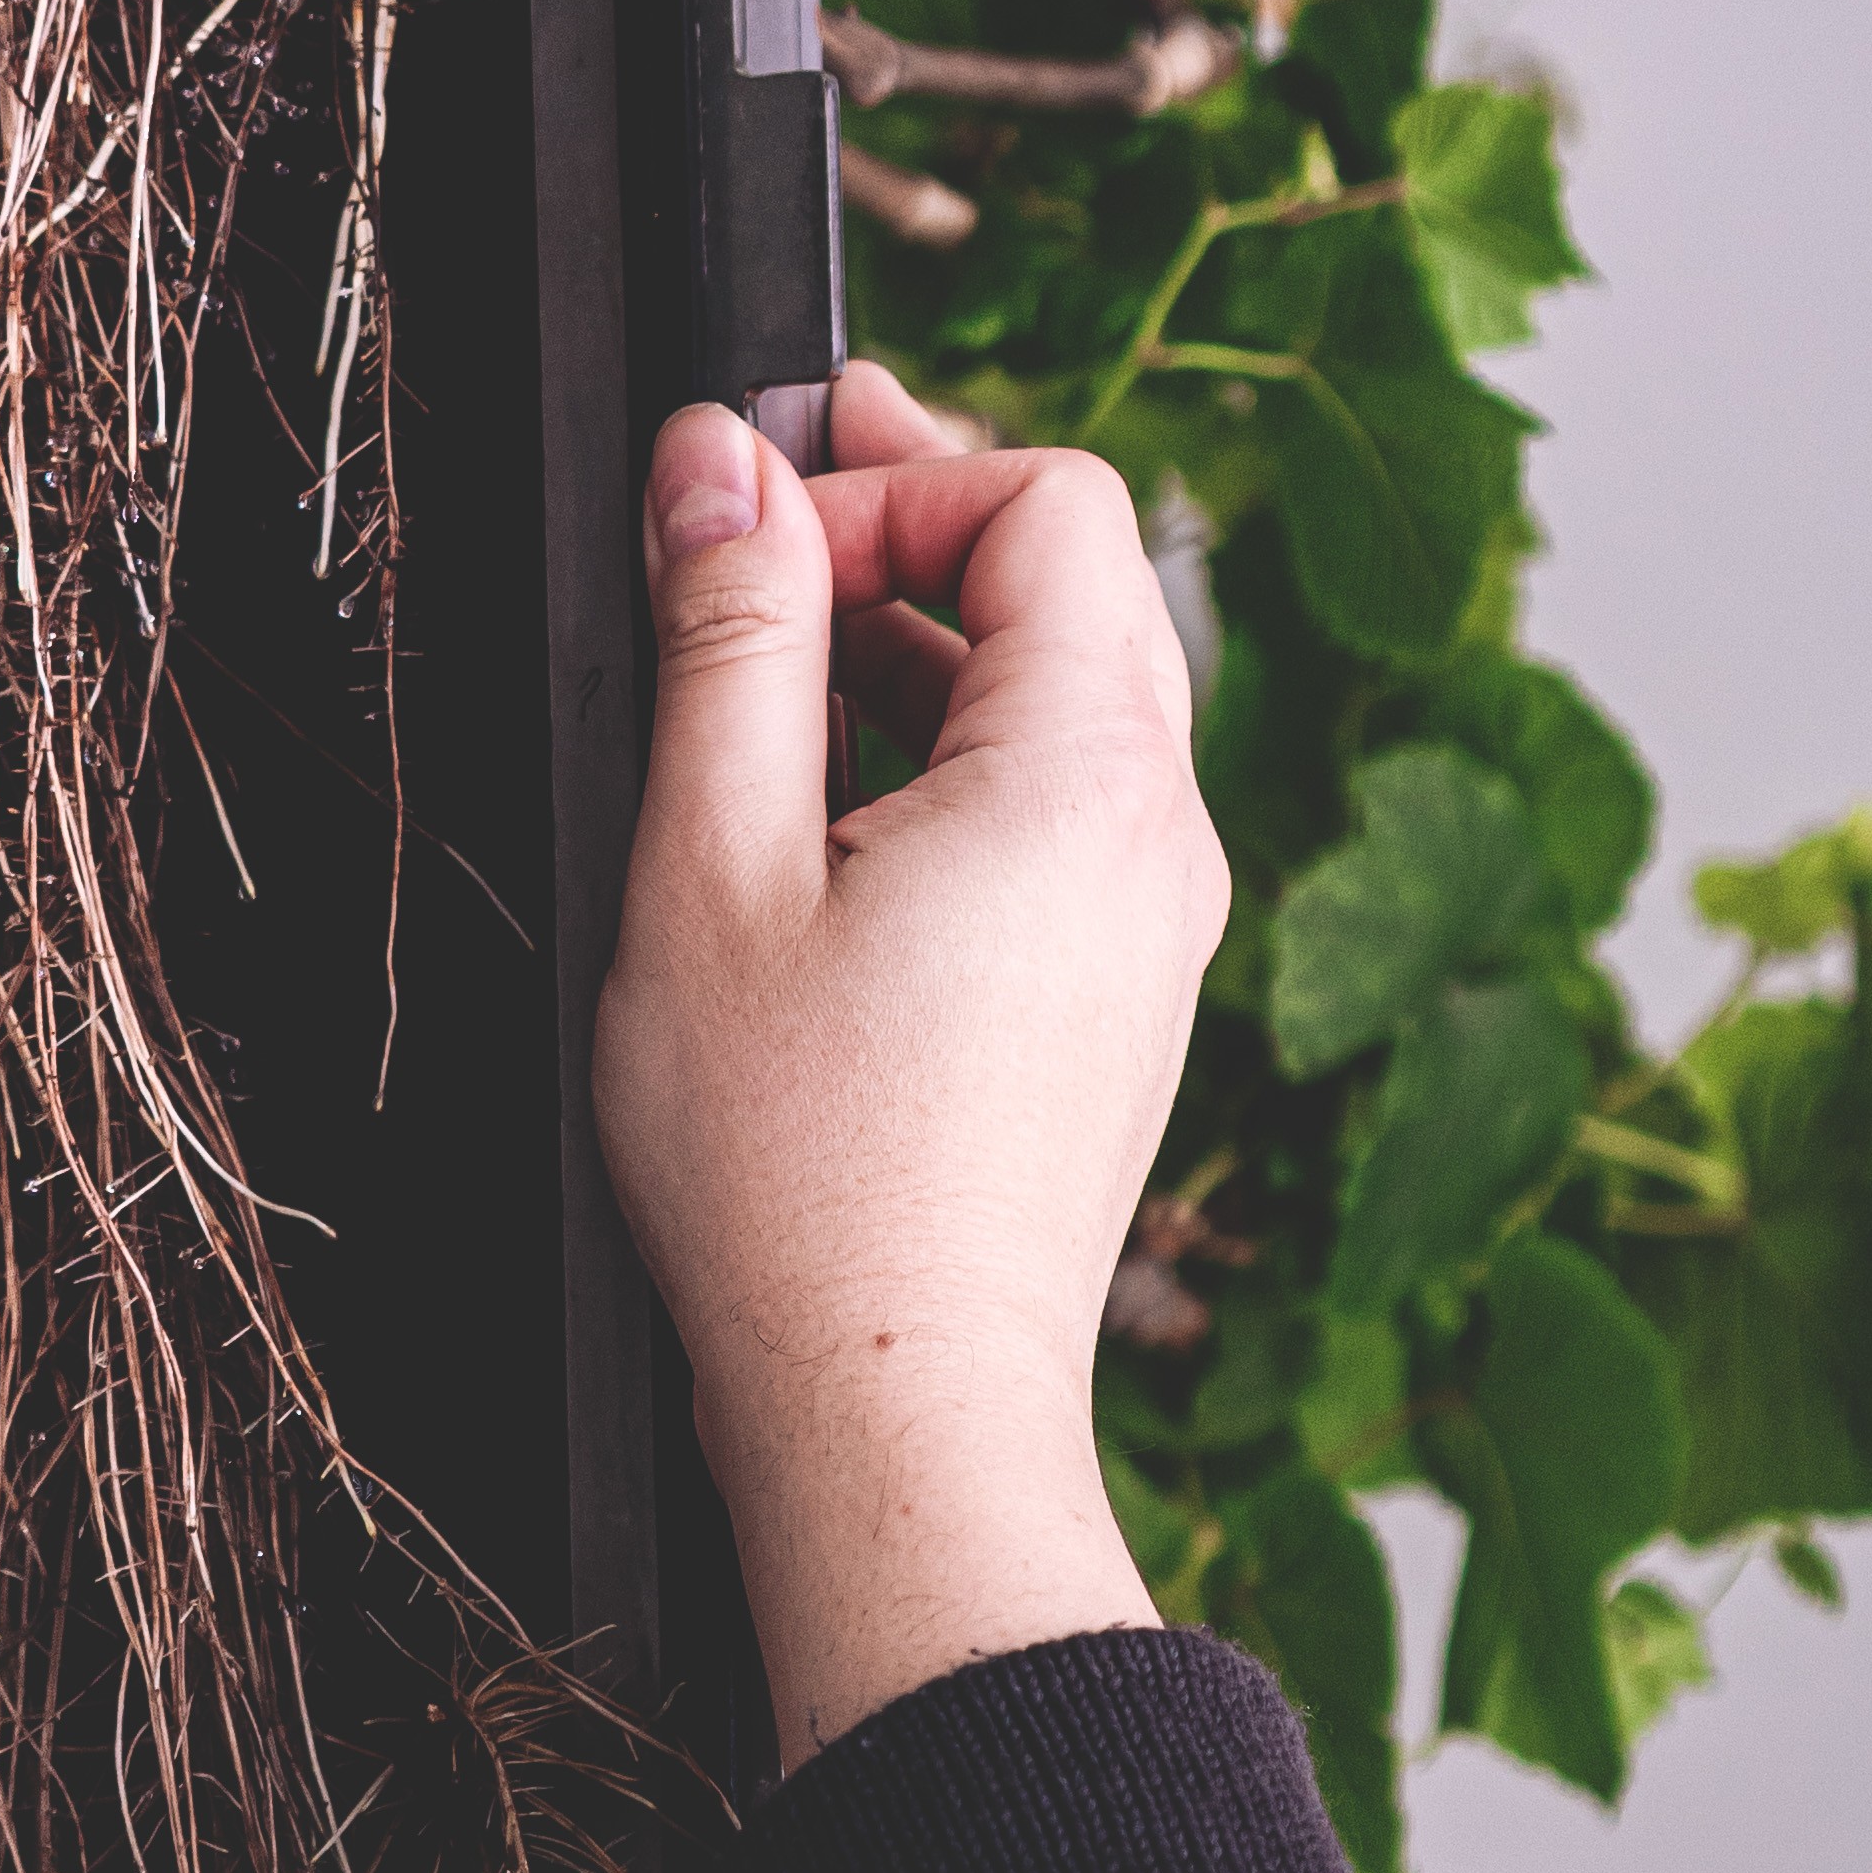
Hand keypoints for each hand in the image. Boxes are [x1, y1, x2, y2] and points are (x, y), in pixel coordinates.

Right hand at [592, 364, 1229, 1766]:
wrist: (887, 1410)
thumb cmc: (791, 1177)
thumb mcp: (709, 866)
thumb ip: (727, 636)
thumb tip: (717, 462)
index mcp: (1087, 775)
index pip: (1047, 500)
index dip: (892, 472)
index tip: (749, 527)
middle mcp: (1162, 836)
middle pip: (1076, 584)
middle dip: (909, 530)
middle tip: (751, 532)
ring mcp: (1154, 924)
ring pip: (1065, 698)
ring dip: (919, 648)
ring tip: (758, 685)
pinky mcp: (1118, 995)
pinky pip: (1059, 810)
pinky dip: (947, 760)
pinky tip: (818, 819)